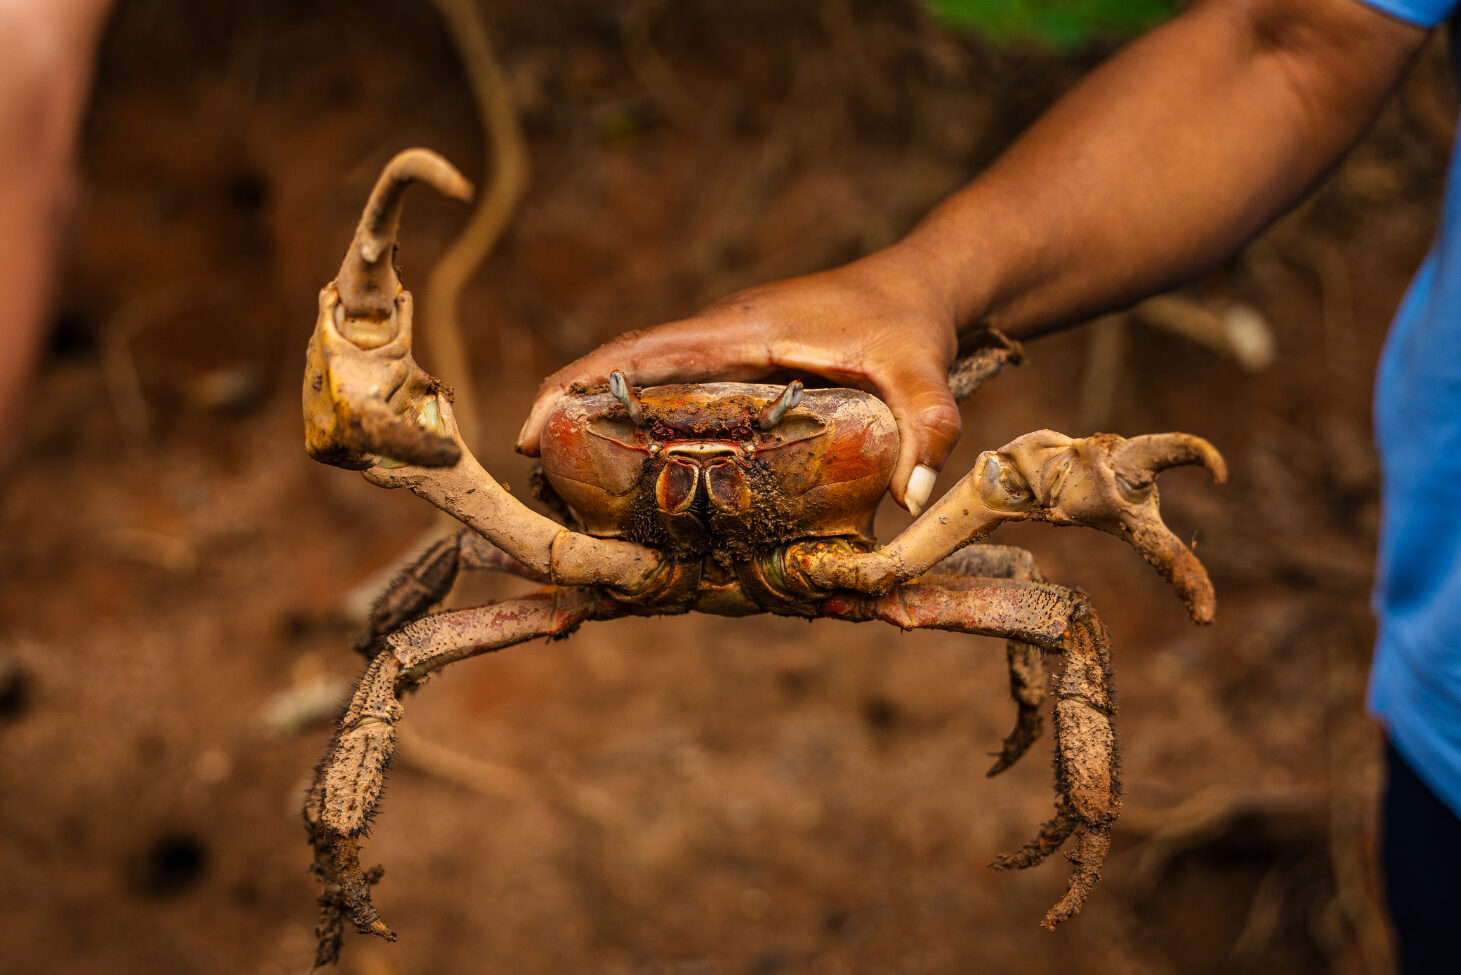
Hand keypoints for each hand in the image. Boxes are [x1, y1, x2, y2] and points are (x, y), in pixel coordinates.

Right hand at [516, 243, 962, 513]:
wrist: (922, 285)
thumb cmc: (911, 322)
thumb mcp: (921, 372)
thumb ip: (923, 426)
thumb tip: (910, 497)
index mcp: (740, 330)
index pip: (637, 350)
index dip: (577, 383)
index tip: (530, 426)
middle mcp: (721, 334)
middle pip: (622, 365)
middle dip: (570, 410)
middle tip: (538, 480)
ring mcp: (727, 347)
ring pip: (644, 378)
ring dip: (600, 416)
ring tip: (571, 486)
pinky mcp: (739, 363)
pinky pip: (674, 388)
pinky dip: (640, 418)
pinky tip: (638, 469)